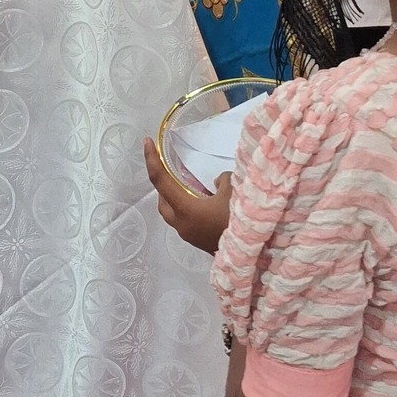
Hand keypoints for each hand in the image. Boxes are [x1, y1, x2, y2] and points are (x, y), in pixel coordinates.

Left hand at [143, 138, 231, 254]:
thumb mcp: (233, 192)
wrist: (249, 254)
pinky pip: (185, 220)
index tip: (147, 142)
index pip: (160, 180)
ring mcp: (188, 235)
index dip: (151, 159)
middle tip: (171, 168)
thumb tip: (217, 181)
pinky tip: (205, 202)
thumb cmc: (237, 221)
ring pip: (172, 212)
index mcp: (184, 208)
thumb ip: (223, 179)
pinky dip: (187, 208)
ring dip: (176, 198)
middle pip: (162, 200)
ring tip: (190, 185)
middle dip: (163, 183)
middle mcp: (181, 223)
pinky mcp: (198, 240)